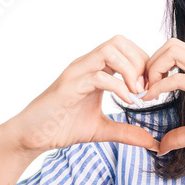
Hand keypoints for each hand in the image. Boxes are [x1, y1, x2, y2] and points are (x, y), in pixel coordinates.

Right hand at [0, 34, 158, 156]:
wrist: (32, 136)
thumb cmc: (62, 127)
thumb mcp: (102, 130)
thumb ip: (127, 132)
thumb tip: (152, 143)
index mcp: (94, 70)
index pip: (125, 48)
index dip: (144, 63)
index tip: (152, 88)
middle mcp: (85, 65)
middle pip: (120, 41)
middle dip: (140, 62)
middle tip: (147, 89)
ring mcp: (76, 73)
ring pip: (109, 50)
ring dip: (130, 70)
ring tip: (137, 93)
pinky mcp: (68, 87)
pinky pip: (98, 76)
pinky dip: (118, 86)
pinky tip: (127, 102)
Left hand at [139, 38, 184, 156]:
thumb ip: (182, 135)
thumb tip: (161, 146)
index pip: (174, 51)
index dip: (154, 66)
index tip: (145, 90)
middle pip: (169, 44)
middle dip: (149, 63)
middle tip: (141, 88)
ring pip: (172, 51)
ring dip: (152, 69)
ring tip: (145, 92)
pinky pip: (180, 77)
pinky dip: (160, 85)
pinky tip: (152, 98)